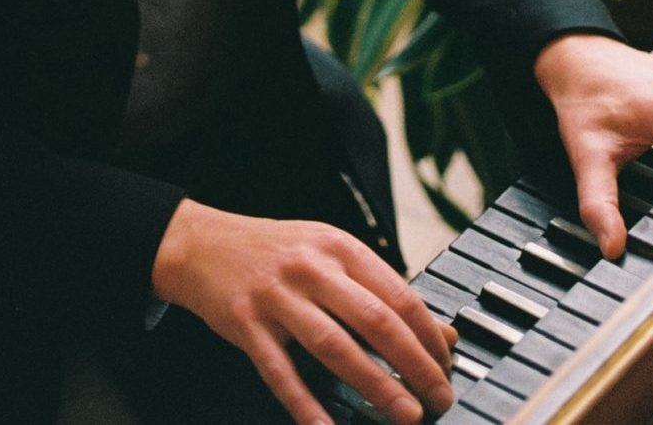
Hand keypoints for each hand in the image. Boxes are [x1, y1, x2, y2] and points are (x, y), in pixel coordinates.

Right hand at [151, 199, 456, 424]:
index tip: (447, 365)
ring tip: (406, 414)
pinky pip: (282, 372)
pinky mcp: (247, 324)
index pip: (399, 293)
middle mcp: (311, 267)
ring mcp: (278, 296)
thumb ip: (380, 289)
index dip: (429, 334)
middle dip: (415, 364)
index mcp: (338, 247)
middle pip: (375, 319)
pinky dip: (306, 406)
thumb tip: (442, 332)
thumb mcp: (330, 254)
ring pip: (335, 346)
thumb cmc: (276, 253)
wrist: (204, 244)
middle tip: (439, 396)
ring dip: (376, 385)